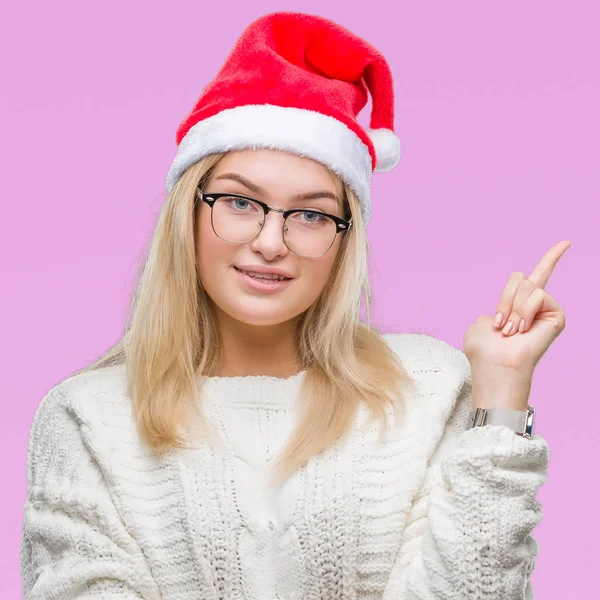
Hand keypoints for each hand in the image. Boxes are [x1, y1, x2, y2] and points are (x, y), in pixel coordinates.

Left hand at [464, 240, 571, 408]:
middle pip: (520, 277)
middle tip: (502, 325)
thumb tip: (501, 319)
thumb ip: (490, 314)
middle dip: (505, 299)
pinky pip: (538, 295)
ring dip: (512, 307)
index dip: (552, 258)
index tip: (566, 243)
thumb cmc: (484, 350)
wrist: (494, 365)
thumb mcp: (480, 325)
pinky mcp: (557, 316)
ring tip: (511, 331)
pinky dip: (524, 311)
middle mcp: (536, 306)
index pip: (536, 276)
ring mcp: (547, 310)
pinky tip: (522, 330)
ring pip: (528, 285)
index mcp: (518, 306)